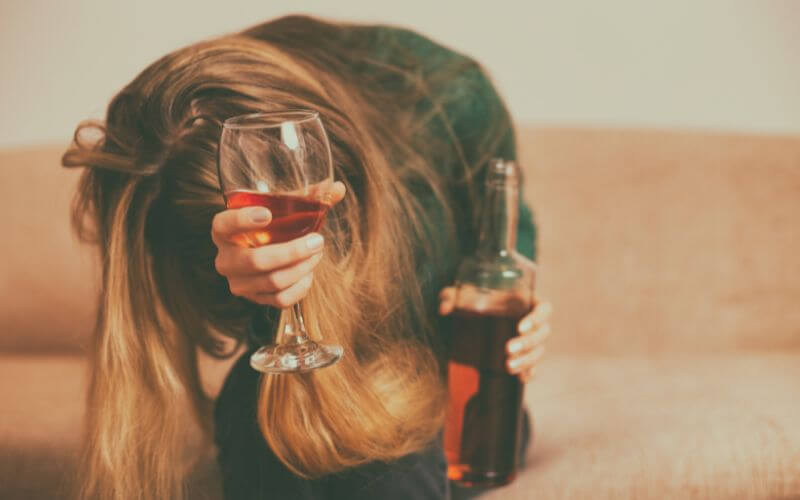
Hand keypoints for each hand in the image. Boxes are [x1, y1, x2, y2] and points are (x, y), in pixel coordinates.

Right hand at [211, 181, 345, 307]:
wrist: (265, 251)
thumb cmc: (272, 225)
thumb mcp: (282, 208)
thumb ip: (308, 197)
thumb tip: (338, 187)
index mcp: (223, 230)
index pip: (224, 224)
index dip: (243, 220)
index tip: (267, 214)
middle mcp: (225, 258)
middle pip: (257, 261)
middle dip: (293, 251)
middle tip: (317, 241)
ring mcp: (238, 282)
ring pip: (273, 281)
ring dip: (301, 267)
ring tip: (317, 254)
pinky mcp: (254, 298)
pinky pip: (280, 299)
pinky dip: (300, 286)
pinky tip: (308, 273)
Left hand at [439, 287, 552, 382]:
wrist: (476, 319)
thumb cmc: (475, 301)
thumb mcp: (462, 296)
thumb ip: (451, 296)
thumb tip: (444, 308)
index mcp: (526, 302)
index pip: (544, 309)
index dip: (537, 318)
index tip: (520, 327)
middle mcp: (533, 321)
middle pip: (542, 333)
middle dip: (527, 343)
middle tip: (507, 349)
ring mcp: (532, 340)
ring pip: (538, 351)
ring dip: (527, 360)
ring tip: (507, 366)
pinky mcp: (525, 355)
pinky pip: (534, 365)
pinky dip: (529, 372)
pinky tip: (521, 378)